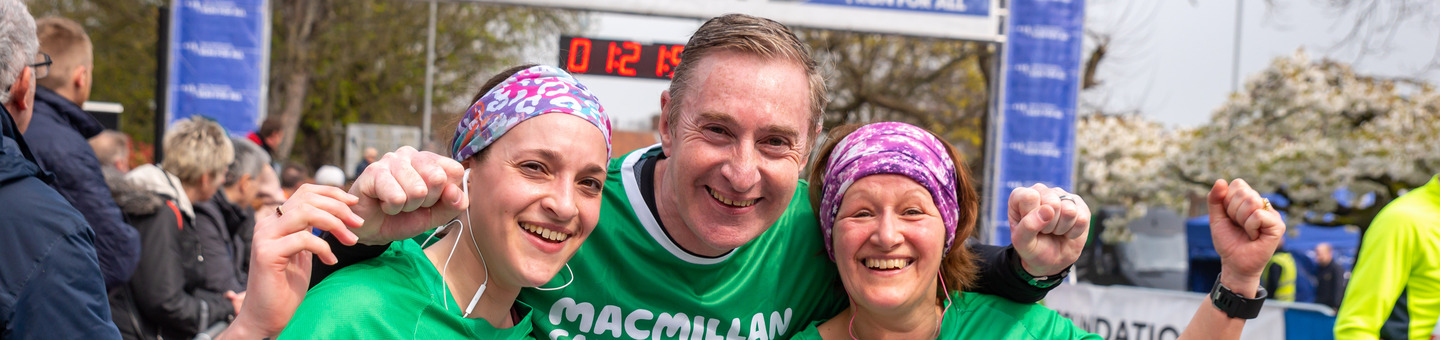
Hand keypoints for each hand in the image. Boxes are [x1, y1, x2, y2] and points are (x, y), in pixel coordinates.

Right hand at [229, 184, 363, 337]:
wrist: (266, 316)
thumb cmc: (287, 285)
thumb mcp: (303, 251)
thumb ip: (311, 229)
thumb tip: (338, 210)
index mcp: (276, 220)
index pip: (304, 192)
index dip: (332, 193)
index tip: (354, 202)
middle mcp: (267, 224)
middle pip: (307, 199)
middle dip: (339, 208)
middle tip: (358, 224)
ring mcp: (264, 238)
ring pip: (305, 213)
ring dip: (335, 224)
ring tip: (350, 241)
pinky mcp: (266, 254)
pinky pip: (303, 239)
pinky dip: (323, 247)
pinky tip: (330, 260)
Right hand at [348, 146, 467, 244]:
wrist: (371, 229)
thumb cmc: (404, 217)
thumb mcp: (436, 215)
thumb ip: (453, 205)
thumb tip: (455, 191)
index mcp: (430, 160)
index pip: (455, 170)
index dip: (447, 194)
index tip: (431, 201)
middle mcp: (412, 154)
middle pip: (438, 178)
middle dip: (426, 201)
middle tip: (411, 203)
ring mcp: (392, 160)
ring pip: (417, 190)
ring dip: (407, 206)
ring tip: (395, 203)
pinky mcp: (374, 171)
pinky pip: (397, 197)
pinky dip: (392, 208)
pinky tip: (383, 203)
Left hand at [1008, 184, 1089, 276]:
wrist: (1052, 260)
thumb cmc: (1034, 248)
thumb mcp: (1022, 243)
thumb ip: (1028, 226)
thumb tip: (1048, 210)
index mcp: (1021, 196)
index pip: (1029, 197)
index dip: (1032, 217)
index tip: (1030, 226)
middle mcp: (1042, 191)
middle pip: (1052, 203)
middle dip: (1049, 225)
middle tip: (1044, 231)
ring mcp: (1062, 196)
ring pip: (1069, 210)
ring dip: (1061, 228)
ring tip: (1054, 230)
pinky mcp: (1079, 205)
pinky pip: (1082, 219)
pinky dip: (1074, 232)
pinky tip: (1066, 231)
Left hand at [1208, 179, 1284, 296]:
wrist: (1234, 263)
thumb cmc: (1228, 241)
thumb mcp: (1216, 218)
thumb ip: (1215, 199)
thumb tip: (1220, 181)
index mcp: (1249, 199)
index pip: (1238, 184)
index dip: (1227, 201)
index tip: (1230, 217)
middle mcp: (1263, 204)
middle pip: (1244, 192)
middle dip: (1233, 212)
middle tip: (1238, 226)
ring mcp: (1272, 214)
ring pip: (1251, 202)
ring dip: (1241, 220)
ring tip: (1246, 231)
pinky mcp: (1278, 225)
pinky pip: (1258, 215)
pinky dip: (1250, 227)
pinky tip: (1254, 236)